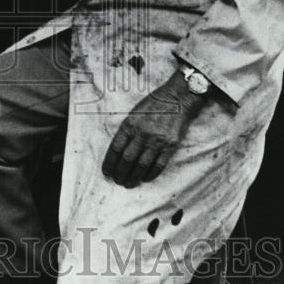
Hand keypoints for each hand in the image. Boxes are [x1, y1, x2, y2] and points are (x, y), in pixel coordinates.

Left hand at [101, 71, 206, 187]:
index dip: (109, 163)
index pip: (115, 149)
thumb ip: (126, 131)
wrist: (176, 99)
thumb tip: (118, 151)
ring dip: (133, 177)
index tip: (106, 172)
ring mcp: (156, 141)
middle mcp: (141, 134)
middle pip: (127, 160)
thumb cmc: (153, 105)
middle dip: (120, 173)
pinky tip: (145, 178)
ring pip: (141, 165)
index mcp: (129, 125)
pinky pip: (158, 164)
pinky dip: (151, 174)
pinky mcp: (170, 146)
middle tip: (117, 181)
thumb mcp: (133, 114)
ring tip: (128, 184)